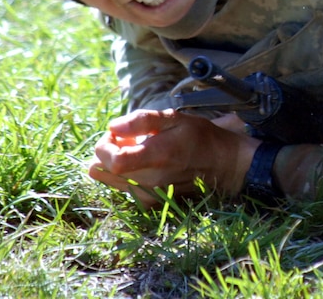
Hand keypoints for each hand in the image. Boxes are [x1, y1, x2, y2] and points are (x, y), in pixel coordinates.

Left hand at [88, 109, 259, 206]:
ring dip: (114, 162)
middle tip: (127, 139)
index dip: (104, 144)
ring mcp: (148, 196)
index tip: (116, 133)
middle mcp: (150, 182)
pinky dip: (125, 174)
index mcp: (157, 157)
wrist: (222, 166)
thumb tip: (112, 127)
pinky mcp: (149, 204)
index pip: (110, 160)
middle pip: (101, 169)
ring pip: (108, 179)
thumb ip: (142, 120)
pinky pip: (121, 187)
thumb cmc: (199, 137)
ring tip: (138, 150)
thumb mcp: (175, 118)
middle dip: (107, 150)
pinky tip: (144, 163)